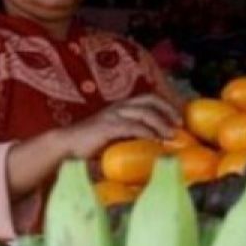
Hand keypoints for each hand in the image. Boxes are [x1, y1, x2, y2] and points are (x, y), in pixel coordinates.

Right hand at [62, 95, 181, 159]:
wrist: (65, 146)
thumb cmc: (90, 145)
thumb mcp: (114, 137)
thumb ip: (131, 136)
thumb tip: (154, 147)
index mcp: (120, 107)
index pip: (148, 98)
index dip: (165, 105)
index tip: (179, 118)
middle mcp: (118, 107)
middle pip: (149, 101)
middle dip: (167, 110)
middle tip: (180, 124)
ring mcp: (112, 116)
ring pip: (144, 113)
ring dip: (161, 123)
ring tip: (172, 135)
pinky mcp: (107, 127)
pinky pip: (132, 127)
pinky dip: (147, 133)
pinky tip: (156, 141)